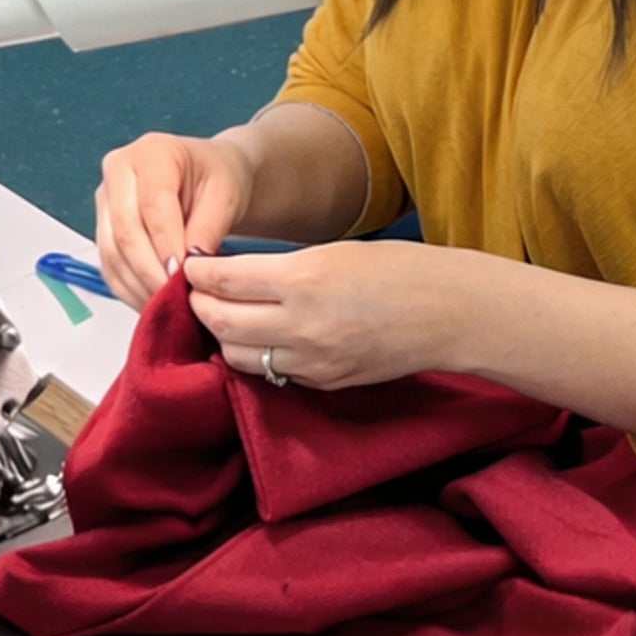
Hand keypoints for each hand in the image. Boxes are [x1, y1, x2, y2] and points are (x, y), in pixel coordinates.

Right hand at [94, 131, 255, 307]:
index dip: (165, 246)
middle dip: (150, 272)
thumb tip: (189, 266)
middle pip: (125, 230)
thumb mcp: (226, 194)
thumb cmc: (216, 177)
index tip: (182, 277)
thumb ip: (207, 228)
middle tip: (174, 300)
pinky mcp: (103, 226)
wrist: (207, 176)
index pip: (152, 206)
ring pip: (111, 252)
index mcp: (152, 152)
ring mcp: (106, 198)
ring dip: (138, 286)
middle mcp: (119, 169)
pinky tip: (151, 303)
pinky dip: (128, 289)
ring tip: (166, 307)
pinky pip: (108, 265)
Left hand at [183, 240, 479, 389]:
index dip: (200, 274)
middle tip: (194, 293)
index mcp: (303, 280)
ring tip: (222, 317)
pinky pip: (273, 374)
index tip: (190, 266)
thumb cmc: (395, 269)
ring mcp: (312, 361)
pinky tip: (259, 340)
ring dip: (223, 337)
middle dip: (201, 307)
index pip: (226, 281)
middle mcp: (301, 326)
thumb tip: (235, 277)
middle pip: (222, 324)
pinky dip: (256, 357)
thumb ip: (282, 270)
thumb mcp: (333, 252)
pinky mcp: (324, 384)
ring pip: (239, 357)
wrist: (445, 313)